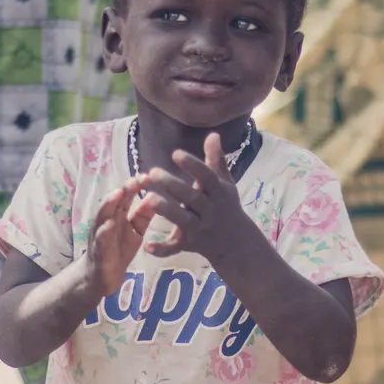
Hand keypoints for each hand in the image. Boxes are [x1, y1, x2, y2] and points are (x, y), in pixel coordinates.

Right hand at [80, 176, 151, 295]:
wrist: (101, 276)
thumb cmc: (118, 250)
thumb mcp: (135, 231)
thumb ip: (143, 216)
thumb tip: (155, 198)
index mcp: (119, 214)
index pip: (127, 196)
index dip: (136, 185)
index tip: (149, 176)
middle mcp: (108, 219)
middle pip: (115, 200)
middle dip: (125, 189)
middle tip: (137, 179)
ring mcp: (101, 232)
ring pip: (103, 214)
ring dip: (110, 203)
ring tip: (118, 193)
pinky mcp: (98, 248)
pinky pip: (100, 238)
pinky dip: (104, 230)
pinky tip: (109, 224)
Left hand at [137, 132, 257, 259]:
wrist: (235, 242)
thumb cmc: (226, 205)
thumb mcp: (224, 183)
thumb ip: (216, 160)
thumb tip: (213, 134)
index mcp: (218, 192)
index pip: (206, 176)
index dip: (193, 165)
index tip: (176, 153)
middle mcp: (209, 210)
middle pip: (191, 197)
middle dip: (173, 186)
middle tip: (153, 172)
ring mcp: (199, 228)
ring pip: (182, 220)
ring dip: (167, 210)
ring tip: (149, 199)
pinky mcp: (189, 243)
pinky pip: (175, 248)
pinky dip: (162, 249)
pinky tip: (147, 247)